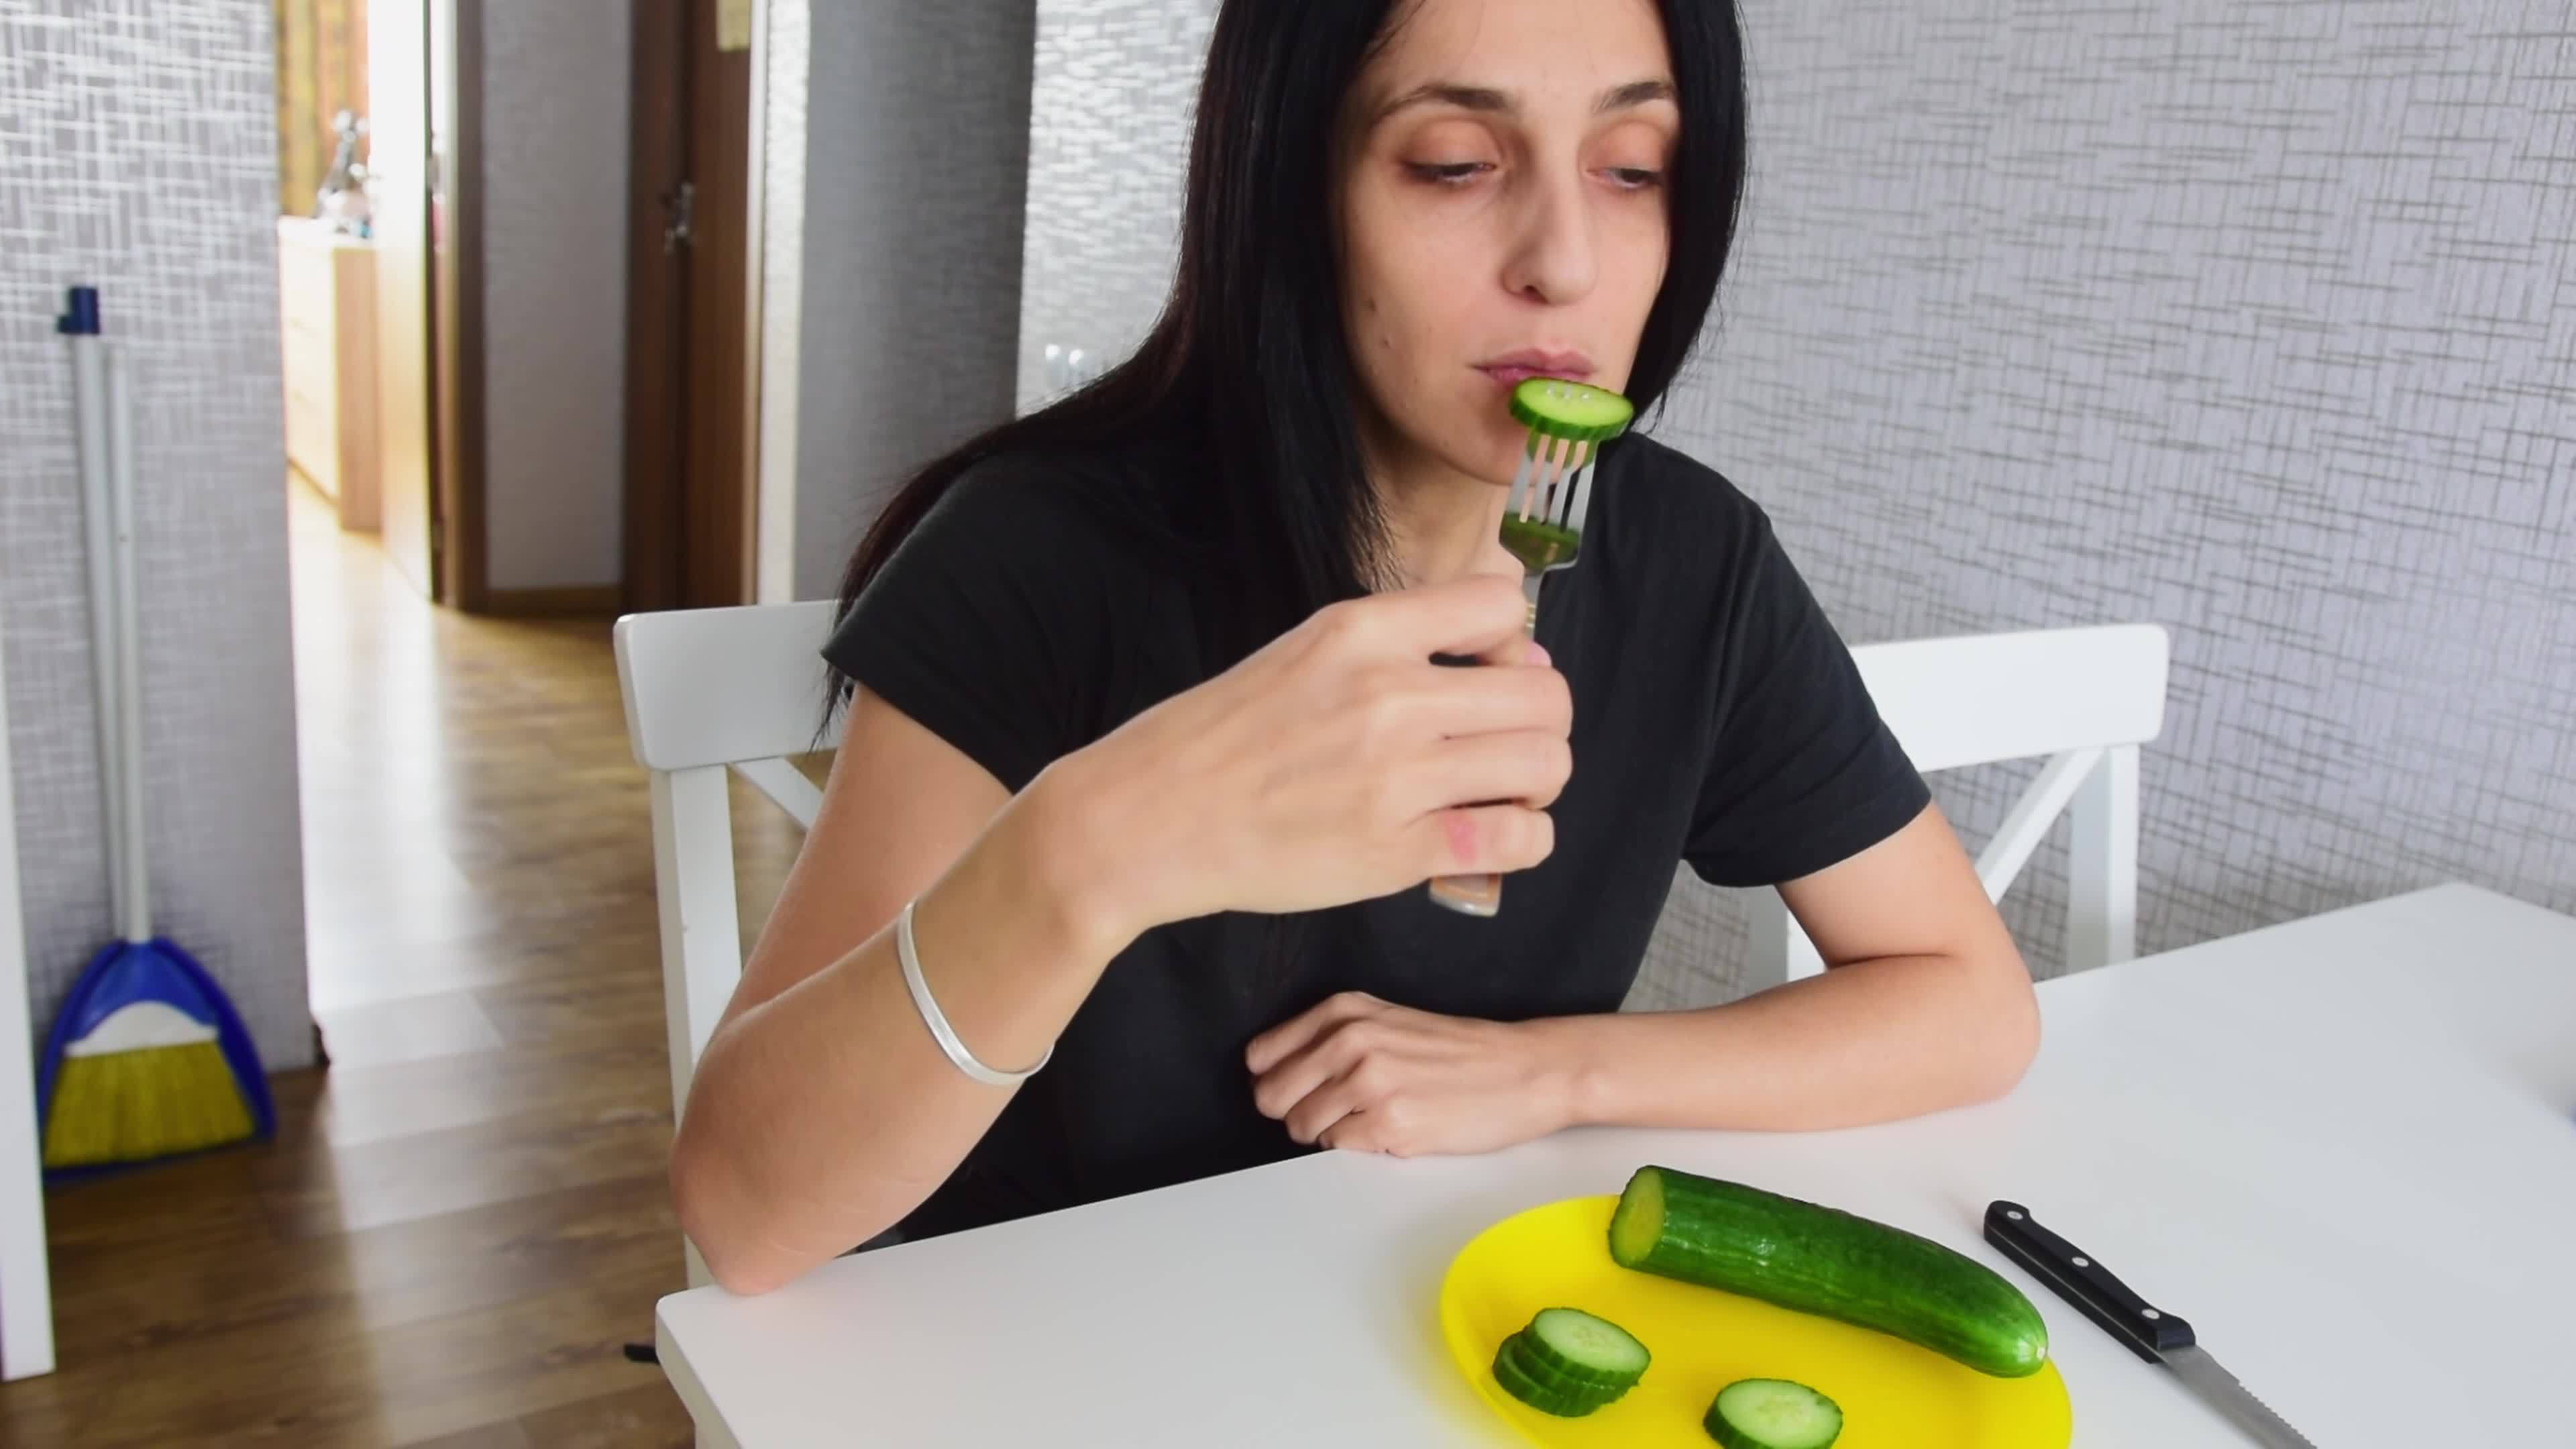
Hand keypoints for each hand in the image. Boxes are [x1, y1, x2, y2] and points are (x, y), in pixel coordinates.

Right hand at [1063, 574, 1571, 935]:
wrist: (1145, 819)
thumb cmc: (1220, 738)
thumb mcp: (1303, 652)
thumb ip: (1395, 645)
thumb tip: (1509, 654)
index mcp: (1361, 631)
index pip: (1500, 605)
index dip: (1515, 644)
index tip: (1490, 676)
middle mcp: (1388, 695)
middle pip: (1544, 692)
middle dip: (1541, 720)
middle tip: (1505, 746)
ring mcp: (1396, 777)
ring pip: (1544, 762)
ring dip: (1539, 780)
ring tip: (1501, 792)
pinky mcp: (1396, 853)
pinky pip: (1519, 838)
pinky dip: (1525, 838)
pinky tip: (1493, 837)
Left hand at [1245, 991, 1575, 1156]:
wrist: (1525, 1070)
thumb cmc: (1460, 1050)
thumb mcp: (1387, 1021)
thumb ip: (1329, 1039)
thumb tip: (1273, 1077)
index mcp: (1343, 1011)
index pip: (1262, 1056)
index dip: (1275, 1080)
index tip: (1299, 1088)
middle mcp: (1349, 1041)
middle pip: (1271, 1096)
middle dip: (1294, 1111)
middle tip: (1335, 1111)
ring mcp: (1368, 1084)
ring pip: (1302, 1127)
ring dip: (1330, 1132)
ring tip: (1373, 1118)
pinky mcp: (1390, 1124)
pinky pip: (1339, 1149)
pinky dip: (1360, 1147)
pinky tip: (1395, 1129)